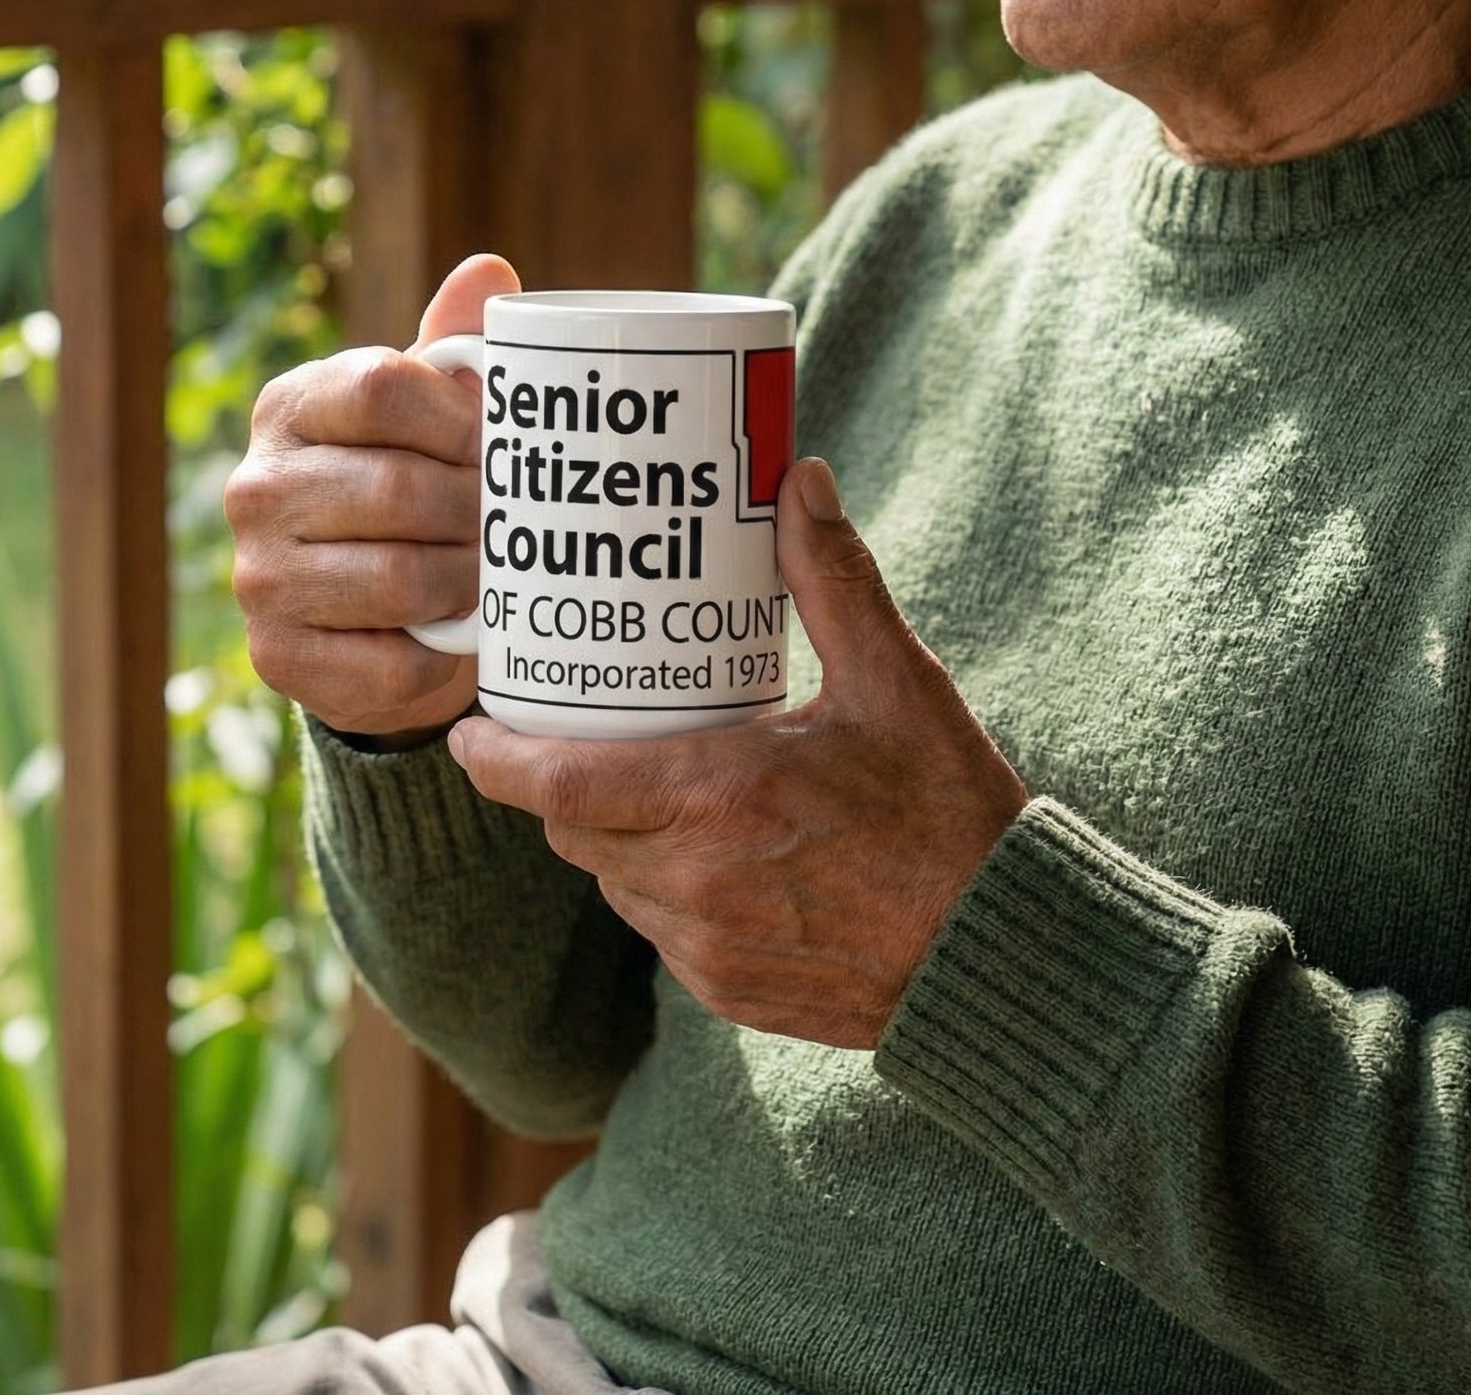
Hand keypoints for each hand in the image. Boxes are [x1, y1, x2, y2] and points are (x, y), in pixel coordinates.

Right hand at [225, 252, 517, 741]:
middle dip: (476, 510)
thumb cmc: (412, 483)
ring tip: (493, 574)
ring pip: (398, 578)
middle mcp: (256, 486)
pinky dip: (439, 657)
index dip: (460, 419)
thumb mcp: (432, 414)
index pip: (381, 388)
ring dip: (466, 582)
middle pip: (398, 488)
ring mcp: (259, 577)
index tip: (498, 446)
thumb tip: (489, 271)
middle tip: (516, 524)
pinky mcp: (279, 659)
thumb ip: (457, 346)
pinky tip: (452, 635)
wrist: (371, 613)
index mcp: (292, 406)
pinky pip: (391, 663)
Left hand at [448, 458, 1027, 1046]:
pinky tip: (704, 852)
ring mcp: (708, 946)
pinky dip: (659, 887)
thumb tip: (798, 479)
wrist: (1002, 953)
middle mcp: (694, 879)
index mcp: (717, 796)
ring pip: (611, 883)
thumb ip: (833, 578)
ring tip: (640, 782)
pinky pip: (659, 932)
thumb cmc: (950, 813)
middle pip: (572, 831)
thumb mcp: (895, 680)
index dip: (496, 761)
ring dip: (609, 836)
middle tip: (566, 733)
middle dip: (556, 785)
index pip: (556, 786)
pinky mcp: (730, 991)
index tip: (468, 731)